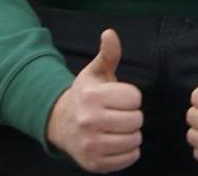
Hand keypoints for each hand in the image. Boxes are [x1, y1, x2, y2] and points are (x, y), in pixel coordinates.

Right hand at [45, 29, 143, 172]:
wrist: (60, 122)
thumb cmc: (86, 95)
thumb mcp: (96, 72)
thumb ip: (108, 53)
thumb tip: (110, 33)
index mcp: (92, 97)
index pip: (135, 98)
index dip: (131, 97)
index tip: (120, 98)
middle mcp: (88, 121)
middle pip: (136, 120)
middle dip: (133, 116)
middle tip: (120, 114)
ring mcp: (90, 145)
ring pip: (134, 140)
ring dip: (132, 134)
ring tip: (119, 128)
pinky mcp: (94, 163)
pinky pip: (129, 158)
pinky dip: (128, 152)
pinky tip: (117, 142)